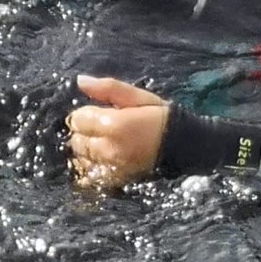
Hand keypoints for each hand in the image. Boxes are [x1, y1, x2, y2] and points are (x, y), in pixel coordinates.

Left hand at [66, 75, 168, 189]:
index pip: (78, 119)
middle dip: (84, 132)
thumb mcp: (137, 96)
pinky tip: (101, 162)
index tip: (98, 113)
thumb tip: (80, 80)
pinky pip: (89, 178)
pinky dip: (90, 170)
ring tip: (103, 144)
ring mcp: (111, 168)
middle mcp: (108, 149)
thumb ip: (107, 88)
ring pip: (81, 159)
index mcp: (113, 124)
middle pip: (77, 140)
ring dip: (87, 151)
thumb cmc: (159, 116)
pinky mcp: (115, 181)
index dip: (85, 114)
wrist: (183, 146)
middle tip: (101, 128)